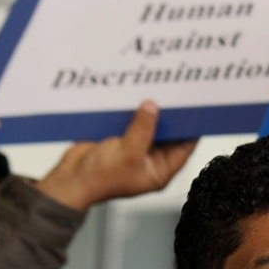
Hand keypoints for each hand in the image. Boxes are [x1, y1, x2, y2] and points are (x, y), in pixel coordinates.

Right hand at [34, 101, 197, 209]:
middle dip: (171, 116)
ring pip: (150, 126)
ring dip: (151, 111)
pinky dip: (134, 111)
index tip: (198, 106)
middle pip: (168, 135)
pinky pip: (132, 122)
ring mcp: (135, 151)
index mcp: (159, 172)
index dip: (192, 128)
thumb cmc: (99, 178)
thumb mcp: (127, 152)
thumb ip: (142, 128)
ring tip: (159, 89)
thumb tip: (153, 106)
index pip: (185, 147)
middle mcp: (150, 161)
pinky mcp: (120, 141)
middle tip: (178, 93)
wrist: (69, 179)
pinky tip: (135, 94)